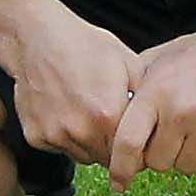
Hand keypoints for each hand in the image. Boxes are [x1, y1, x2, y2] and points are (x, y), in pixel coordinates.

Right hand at [0, 7, 140, 170]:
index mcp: (108, 115)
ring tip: (85, 111)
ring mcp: (56, 135)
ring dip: (89, 142)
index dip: (134, 145)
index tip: (132, 136)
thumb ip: (146, 98)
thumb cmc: (82, 45)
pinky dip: (65, 137)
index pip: (130, 152)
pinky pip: (59, 148)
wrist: (38, 37)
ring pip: (83, 155)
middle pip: (107, 158)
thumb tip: (159, 120)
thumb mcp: (128, 62)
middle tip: (107, 118)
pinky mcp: (36, 136)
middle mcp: (81, 130)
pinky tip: (66, 111)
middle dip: (112, 144)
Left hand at [111, 27, 195, 181]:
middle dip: (160, 155)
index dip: (120, 169)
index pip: (127, 142)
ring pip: (186, 168)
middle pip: (158, 163)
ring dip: (187, 158)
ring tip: (194, 130)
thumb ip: (132, 91)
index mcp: (155, 91)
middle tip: (171, 135)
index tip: (118, 182)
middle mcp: (180, 109)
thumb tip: (107, 124)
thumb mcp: (156, 61)